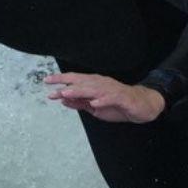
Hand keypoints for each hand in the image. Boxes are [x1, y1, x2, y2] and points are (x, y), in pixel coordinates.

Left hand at [44, 72, 165, 122]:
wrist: (141, 106)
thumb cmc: (118, 105)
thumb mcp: (95, 107)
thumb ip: (80, 103)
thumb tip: (63, 100)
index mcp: (94, 85)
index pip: (75, 80)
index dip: (61, 79)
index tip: (46, 82)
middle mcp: (101, 84)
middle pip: (82, 82)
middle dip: (66, 85)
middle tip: (53, 90)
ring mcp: (112, 90)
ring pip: (94, 89)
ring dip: (80, 91)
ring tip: (67, 93)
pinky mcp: (122, 97)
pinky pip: (111, 98)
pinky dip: (102, 100)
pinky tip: (94, 103)